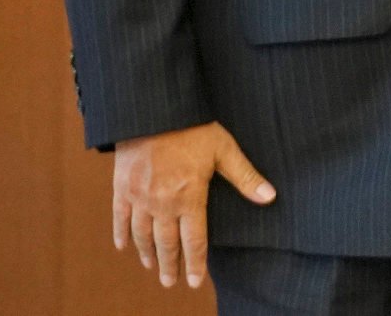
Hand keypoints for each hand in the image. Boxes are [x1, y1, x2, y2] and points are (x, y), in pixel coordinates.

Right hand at [112, 122, 275, 288]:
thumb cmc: (193, 126)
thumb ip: (245, 177)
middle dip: (170, 266)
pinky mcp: (122, 186)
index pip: (194, 241)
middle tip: (171, 282)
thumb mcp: (223, 149)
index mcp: (189, 197)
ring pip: (143, 235)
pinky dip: (121, 234)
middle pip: (166, 244)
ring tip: (152, 267)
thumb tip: (270, 197)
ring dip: (148, 254)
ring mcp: (139, 196)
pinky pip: (119, 217)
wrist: (154, 108)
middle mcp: (162, 203)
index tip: (196, 281)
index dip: (196, 264)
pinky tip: (123, 246)